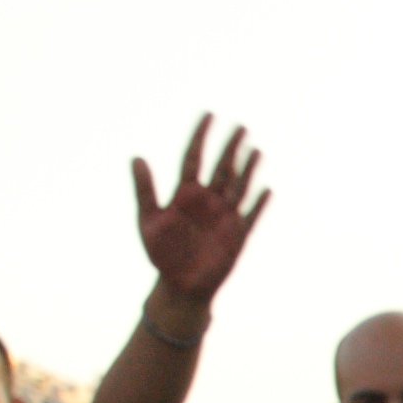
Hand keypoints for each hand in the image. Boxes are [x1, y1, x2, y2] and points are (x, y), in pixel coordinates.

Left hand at [128, 115, 270, 303]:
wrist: (179, 287)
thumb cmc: (161, 254)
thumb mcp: (148, 220)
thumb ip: (145, 190)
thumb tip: (136, 157)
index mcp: (184, 194)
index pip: (194, 157)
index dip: (200, 136)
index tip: (208, 115)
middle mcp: (207, 200)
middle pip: (221, 167)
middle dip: (230, 147)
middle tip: (239, 126)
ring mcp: (224, 216)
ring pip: (238, 186)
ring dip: (247, 169)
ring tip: (254, 150)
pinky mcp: (237, 235)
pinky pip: (250, 215)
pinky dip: (258, 203)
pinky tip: (266, 189)